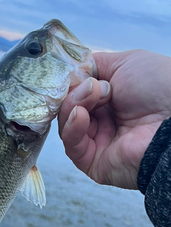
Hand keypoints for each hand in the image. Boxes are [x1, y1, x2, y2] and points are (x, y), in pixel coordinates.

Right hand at [58, 50, 170, 188]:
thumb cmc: (159, 88)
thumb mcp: (125, 63)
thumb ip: (94, 66)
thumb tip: (72, 72)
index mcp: (111, 100)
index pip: (76, 91)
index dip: (72, 82)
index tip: (75, 73)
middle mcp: (104, 121)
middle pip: (68, 107)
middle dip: (74, 93)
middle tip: (91, 87)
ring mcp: (98, 142)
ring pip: (67, 125)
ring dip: (72, 106)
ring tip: (91, 97)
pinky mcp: (93, 163)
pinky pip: (72, 146)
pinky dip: (72, 128)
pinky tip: (81, 115)